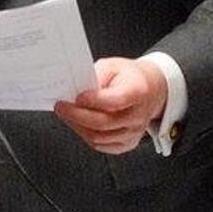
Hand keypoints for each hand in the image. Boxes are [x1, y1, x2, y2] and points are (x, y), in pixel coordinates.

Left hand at [54, 57, 168, 154]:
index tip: (77, 97)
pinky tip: (79, 124)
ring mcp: (134, 132)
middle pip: (104, 123)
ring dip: (78, 127)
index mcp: (138, 92)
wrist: (151, 91)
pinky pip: (102, 146)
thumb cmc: (129, 77)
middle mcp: (138, 116)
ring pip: (99, 138)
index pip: (115, 101)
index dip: (94, 101)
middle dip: (77, 116)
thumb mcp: (113, 65)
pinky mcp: (127, 143)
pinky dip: (86, 136)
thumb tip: (78, 89)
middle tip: (61, 107)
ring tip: (67, 115)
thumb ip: (96, 75)